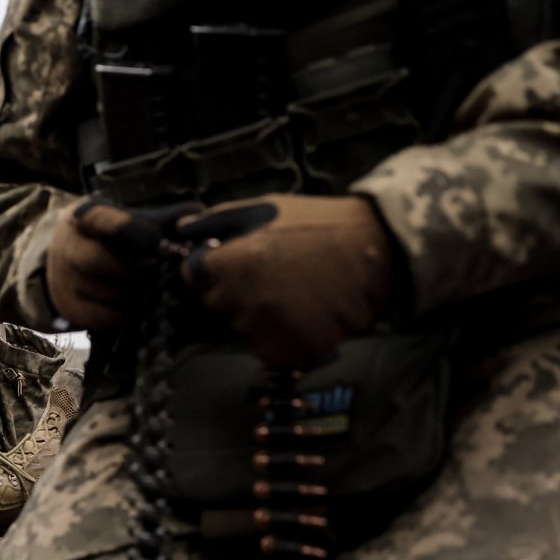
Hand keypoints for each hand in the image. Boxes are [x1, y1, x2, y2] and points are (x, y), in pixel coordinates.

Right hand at [46, 197, 201, 328]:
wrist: (72, 266)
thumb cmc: (113, 240)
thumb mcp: (132, 221)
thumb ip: (165, 219)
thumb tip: (196, 223)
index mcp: (83, 217)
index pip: (97, 218)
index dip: (126, 228)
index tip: (153, 239)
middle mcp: (67, 247)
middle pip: (97, 260)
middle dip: (134, 268)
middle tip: (155, 268)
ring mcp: (65, 280)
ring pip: (106, 292)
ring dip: (135, 293)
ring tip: (148, 286)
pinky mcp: (71, 308)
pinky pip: (106, 316)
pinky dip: (127, 313)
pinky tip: (136, 304)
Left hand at [179, 194, 396, 365]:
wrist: (378, 251)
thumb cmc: (317, 225)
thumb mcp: (264, 208)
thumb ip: (216, 222)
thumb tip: (181, 232)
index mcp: (230, 266)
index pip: (192, 277)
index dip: (212, 266)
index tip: (233, 258)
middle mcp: (243, 303)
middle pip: (218, 304)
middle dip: (235, 290)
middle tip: (273, 271)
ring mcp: (269, 331)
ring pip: (244, 327)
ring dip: (260, 314)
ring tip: (294, 289)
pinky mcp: (292, 350)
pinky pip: (271, 348)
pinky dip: (282, 335)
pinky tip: (304, 311)